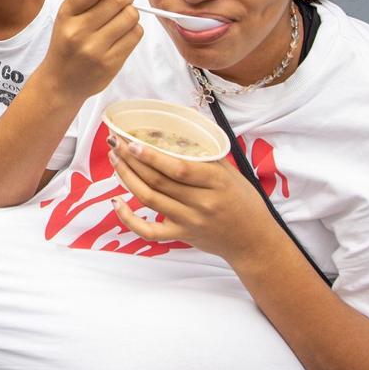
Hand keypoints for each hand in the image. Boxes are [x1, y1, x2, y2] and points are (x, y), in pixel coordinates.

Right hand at [38, 0, 142, 100]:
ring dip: (132, 12)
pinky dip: (134, 29)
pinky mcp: (111, 63)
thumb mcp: (67, 18)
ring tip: (122, 18)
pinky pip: (135, 35)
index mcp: (67, 14)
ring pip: (131, 16)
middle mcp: (79, 31)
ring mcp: (95, 49)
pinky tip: (123, 33)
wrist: (60, 82)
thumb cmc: (67, 44)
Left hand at [108, 137, 276, 265]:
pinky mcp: (181, 236)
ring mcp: (189, 221)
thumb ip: (206, 154)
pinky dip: (128, 219)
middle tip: (115, 143)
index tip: (132, 142)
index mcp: (216, 182)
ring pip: (150, 199)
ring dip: (127, 178)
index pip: (179, 168)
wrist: (253, 240)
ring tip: (115, 160)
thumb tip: (180, 129)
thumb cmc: (243, 201)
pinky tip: (116, 202)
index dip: (153, 156)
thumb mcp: (231, 173)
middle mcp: (201, 202)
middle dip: (132, 160)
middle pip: (158, 181)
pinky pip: (148, 231)